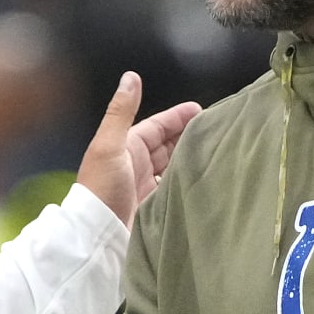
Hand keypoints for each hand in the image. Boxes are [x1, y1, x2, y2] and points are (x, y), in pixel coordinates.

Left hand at [74, 71, 201, 227]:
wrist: (97, 236)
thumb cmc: (100, 188)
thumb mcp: (109, 145)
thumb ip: (121, 112)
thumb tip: (131, 76)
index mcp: (126, 147)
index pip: (157, 127)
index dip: (177, 117)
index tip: (201, 110)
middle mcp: (137, 165)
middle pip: (168, 146)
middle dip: (189, 136)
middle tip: (216, 131)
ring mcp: (146, 188)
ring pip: (174, 167)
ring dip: (191, 160)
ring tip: (217, 154)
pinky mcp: (154, 208)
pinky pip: (176, 190)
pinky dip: (188, 183)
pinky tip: (204, 181)